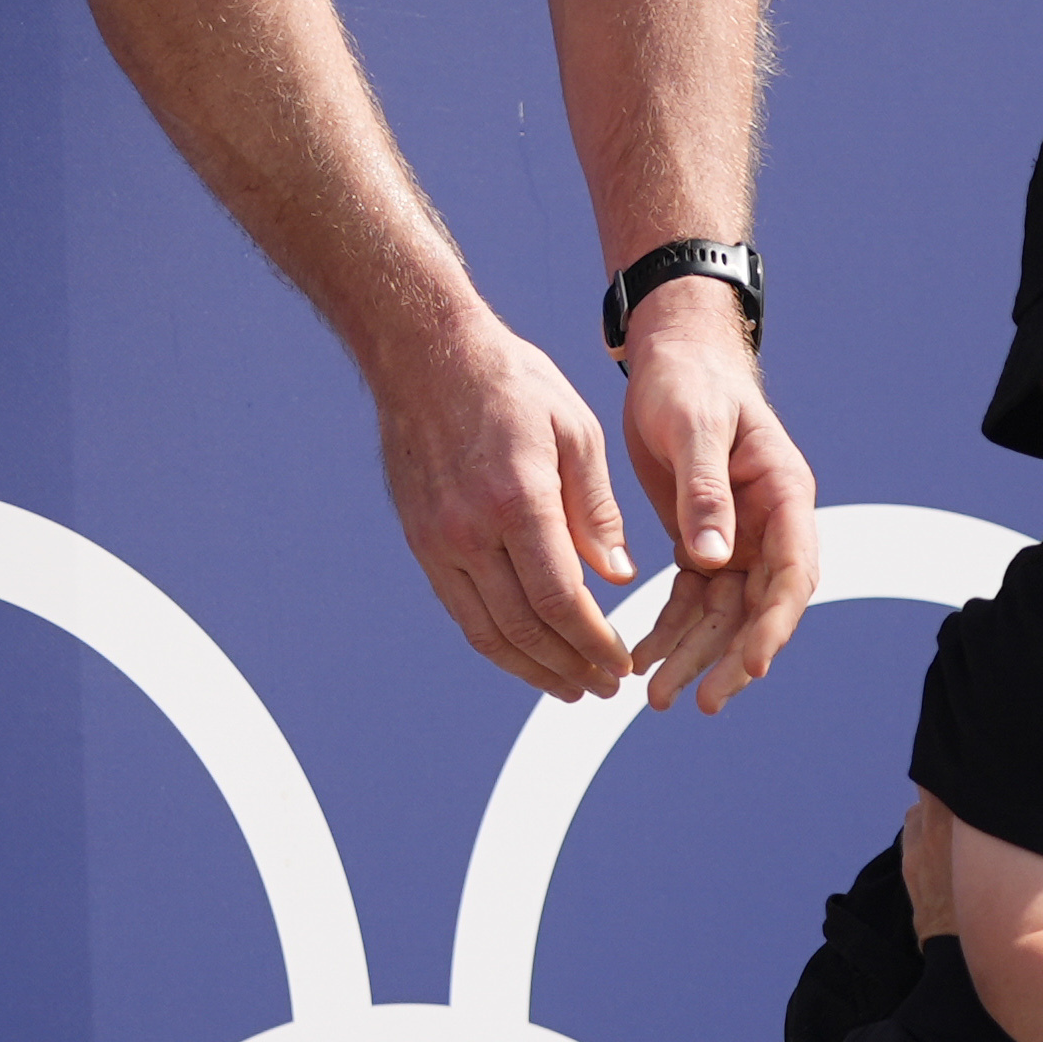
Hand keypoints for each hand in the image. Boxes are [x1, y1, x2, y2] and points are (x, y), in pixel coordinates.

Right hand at [370, 307, 644, 702]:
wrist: (425, 354)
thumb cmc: (512, 383)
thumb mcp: (576, 431)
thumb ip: (597, 510)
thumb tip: (618, 578)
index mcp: (517, 500)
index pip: (559, 600)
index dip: (593, 643)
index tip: (621, 664)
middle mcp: (469, 530)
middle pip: (523, 628)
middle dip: (570, 667)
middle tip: (605, 687)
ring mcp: (438, 540)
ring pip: (486, 632)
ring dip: (532, 669)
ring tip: (569, 687)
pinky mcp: (421, 542)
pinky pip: (459, 610)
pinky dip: (495, 642)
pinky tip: (525, 653)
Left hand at [616, 283, 816, 710]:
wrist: (672, 359)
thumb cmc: (689, 382)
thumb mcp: (694, 426)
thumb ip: (705, 492)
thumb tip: (715, 560)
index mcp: (784, 494)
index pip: (792, 573)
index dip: (774, 625)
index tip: (751, 666)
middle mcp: (769, 524)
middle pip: (760, 608)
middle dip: (730, 657)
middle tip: (699, 702)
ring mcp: (740, 537)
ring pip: (723, 613)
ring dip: (694, 654)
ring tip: (655, 694)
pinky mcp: (704, 541)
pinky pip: (692, 598)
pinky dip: (669, 628)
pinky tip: (643, 657)